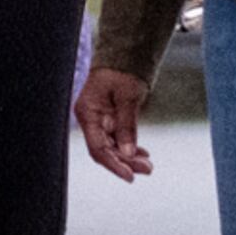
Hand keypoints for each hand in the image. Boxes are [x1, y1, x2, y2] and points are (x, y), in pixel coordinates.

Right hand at [76, 66, 152, 180]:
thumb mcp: (127, 97)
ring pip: (112, 147)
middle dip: (125, 162)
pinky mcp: (107, 120)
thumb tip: (128, 152)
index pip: (97, 147)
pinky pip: (117, 139)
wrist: (122, 58)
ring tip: (148, 165)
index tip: (130, 176)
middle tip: (147, 169)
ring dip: (129, 157)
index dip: (113, 164)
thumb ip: (126, 125)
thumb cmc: (122, 73)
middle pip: (104, 150)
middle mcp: (90, 120)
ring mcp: (98, 121)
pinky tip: (143, 154)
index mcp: (87, 113)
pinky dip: (129, 147)